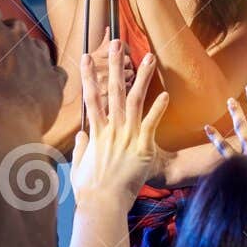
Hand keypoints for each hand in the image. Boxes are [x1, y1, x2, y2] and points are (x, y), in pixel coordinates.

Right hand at [0, 4, 64, 131]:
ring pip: (35, 48)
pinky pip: (55, 73)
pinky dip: (47, 79)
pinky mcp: (54, 83)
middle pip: (12, 28)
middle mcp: (17, 35)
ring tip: (11, 77)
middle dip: (2, 40)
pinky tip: (35, 90)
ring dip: (25, 57)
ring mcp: (39, 58)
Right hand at [71, 42, 167, 205]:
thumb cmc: (91, 189)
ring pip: (135, 99)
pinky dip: (158, 109)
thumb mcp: (80, 165)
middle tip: (117, 43)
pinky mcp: (142, 147)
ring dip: (142, 77)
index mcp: (97, 132)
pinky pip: (152, 123)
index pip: (91, 97)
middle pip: (113, 90)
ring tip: (149, 57)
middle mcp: (111, 129)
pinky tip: (166, 94)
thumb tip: (83, 136)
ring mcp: (126, 136)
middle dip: (114, 64)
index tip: (86, 57)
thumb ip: (83, 148)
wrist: (102, 203)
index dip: (88, 75)